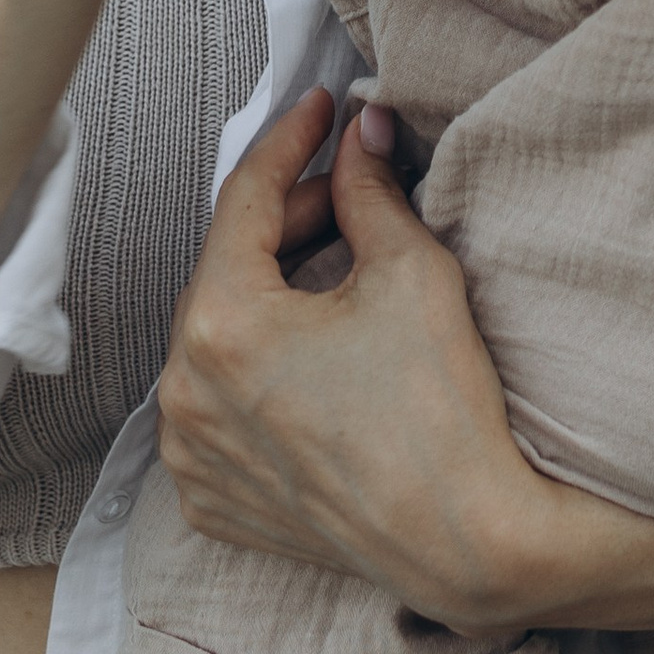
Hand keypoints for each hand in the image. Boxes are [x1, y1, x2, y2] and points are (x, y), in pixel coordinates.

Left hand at [157, 90, 653, 641]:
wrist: (469, 540)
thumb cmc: (443, 406)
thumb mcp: (411, 271)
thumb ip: (368, 192)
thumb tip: (361, 136)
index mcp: (221, 326)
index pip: (243, 200)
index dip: (289, 143)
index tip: (321, 112)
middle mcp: (184, 394)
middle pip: (228, 271)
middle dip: (286, 223)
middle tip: (345, 191)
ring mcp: (194, 457)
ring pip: (220, 340)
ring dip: (271, 296)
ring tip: (337, 268)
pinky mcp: (215, 502)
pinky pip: (221, 409)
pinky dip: (258, 370)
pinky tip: (317, 350)